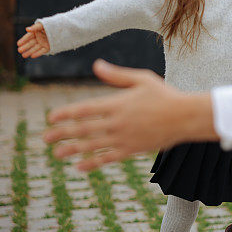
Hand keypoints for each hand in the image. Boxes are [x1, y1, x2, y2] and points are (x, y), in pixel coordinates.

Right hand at [17, 22, 49, 57]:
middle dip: (25, 47)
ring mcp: (43, 43)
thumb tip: (27, 29)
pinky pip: (42, 51)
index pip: (28, 36)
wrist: (63, 29)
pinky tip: (32, 56)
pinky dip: (37, 53)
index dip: (23, 40)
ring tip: (23, 55)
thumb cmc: (51, 25)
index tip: (18, 44)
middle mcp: (39, 38)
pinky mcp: (48, 47)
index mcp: (37, 32)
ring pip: (35, 48)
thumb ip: (35, 27)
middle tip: (19, 50)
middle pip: (31, 43)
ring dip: (29, 51)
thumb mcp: (42, 25)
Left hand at [43, 59, 216, 171]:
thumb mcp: (142, 79)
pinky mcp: (132, 150)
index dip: (66, 113)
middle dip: (62, 133)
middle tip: (45, 138)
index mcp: (117, 103)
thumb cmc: (165, 95)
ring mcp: (124, 138)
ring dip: (72, 150)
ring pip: (92, 145)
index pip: (85, 109)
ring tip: (56, 154)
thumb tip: (96, 65)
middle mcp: (117, 122)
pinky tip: (79, 166)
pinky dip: (92, 163)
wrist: (185, 117)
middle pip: (83, 129)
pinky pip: (108, 158)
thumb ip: (117, 75)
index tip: (51, 117)